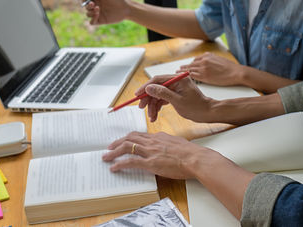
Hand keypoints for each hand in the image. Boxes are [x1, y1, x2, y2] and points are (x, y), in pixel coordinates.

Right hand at [83, 0, 130, 24]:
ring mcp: (98, 14)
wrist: (126, 7)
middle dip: (87, 5)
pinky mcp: (101, 21)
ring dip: (90, 11)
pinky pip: (92, 22)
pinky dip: (92, 19)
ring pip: (88, 14)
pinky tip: (97, 14)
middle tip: (93, 4)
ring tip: (98, 8)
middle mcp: (96, 6)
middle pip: (86, 7)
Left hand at [102, 131, 220, 178]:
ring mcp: (150, 152)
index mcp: (158, 137)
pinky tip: (114, 167)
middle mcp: (152, 142)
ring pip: (127, 147)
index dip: (128, 138)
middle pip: (129, 138)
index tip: (123, 141)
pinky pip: (131, 162)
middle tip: (109, 147)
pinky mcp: (151, 163)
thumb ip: (167, 143)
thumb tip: (163, 146)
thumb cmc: (190, 153)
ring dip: (114, 152)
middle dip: (117, 142)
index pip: (139, 135)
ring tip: (106, 156)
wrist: (196, 158)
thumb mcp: (176, 143)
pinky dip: (120, 164)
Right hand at [135, 75, 213, 122]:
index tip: (138, 94)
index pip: (157, 80)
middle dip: (148, 99)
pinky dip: (158, 107)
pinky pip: (162, 99)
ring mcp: (175, 88)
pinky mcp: (175, 94)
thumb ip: (162, 93)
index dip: (146, 87)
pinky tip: (155, 114)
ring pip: (158, 95)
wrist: (207, 113)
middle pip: (156, 87)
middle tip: (142, 107)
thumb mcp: (177, 101)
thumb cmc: (196, 107)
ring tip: (151, 116)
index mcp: (178, 79)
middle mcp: (176, 81)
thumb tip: (149, 88)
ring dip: (153, 105)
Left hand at [177, 52, 244, 85]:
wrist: (236, 72)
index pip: (196, 60)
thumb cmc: (231, 68)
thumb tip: (208, 63)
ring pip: (189, 69)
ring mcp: (203, 68)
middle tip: (178, 69)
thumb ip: (212, 60)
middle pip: (191, 64)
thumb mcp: (220, 59)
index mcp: (208, 55)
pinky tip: (184, 78)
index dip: (190, 64)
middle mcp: (204, 60)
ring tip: (177, 73)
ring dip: (182, 72)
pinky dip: (187, 76)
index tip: (187, 66)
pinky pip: (192, 76)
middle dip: (184, 67)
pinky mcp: (204, 76)